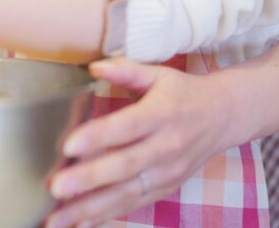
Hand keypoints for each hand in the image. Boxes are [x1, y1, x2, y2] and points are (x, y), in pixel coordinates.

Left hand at [44, 58, 231, 227]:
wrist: (222, 117)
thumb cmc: (182, 93)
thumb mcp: (158, 74)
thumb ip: (125, 70)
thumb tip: (94, 67)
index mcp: (162, 114)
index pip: (127, 126)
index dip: (98, 136)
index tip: (68, 146)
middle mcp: (166, 147)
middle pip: (124, 166)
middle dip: (88, 179)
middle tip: (56, 187)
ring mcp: (167, 173)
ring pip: (126, 193)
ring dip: (90, 208)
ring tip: (58, 218)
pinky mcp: (165, 188)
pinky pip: (133, 205)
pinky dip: (106, 216)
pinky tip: (79, 224)